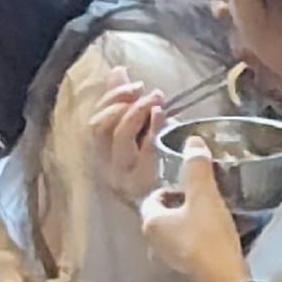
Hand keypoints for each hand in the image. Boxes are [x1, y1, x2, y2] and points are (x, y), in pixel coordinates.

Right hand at [87, 74, 170, 192]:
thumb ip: (124, 101)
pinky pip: (144, 149)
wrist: (187, 211)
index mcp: (104, 154)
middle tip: (148, 91)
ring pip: (120, 135)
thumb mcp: (142, 131)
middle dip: (122, 101)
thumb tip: (118, 71)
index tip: (133, 84)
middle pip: (101, 126)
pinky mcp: (144, 186)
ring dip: (137, 110)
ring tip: (157, 100)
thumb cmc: (164, 167)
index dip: (110, 98)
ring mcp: (124, 178)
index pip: (95, 121)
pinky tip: (163, 116)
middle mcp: (108, 167)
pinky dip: (153, 127)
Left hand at [138, 146, 249, 281]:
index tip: (192, 183)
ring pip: (178, 229)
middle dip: (185, 201)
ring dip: (194, 219)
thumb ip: (197, 167)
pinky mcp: (188, 270)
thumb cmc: (209, 239)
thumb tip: (192, 143)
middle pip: (166, 213)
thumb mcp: (205, 196)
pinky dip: (201, 235)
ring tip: (215, 211)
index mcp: (151, 222)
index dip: (173, 186)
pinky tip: (219, 232)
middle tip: (205, 194)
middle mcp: (154, 242)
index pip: (154, 195)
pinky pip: (190, 244)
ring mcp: (170, 259)